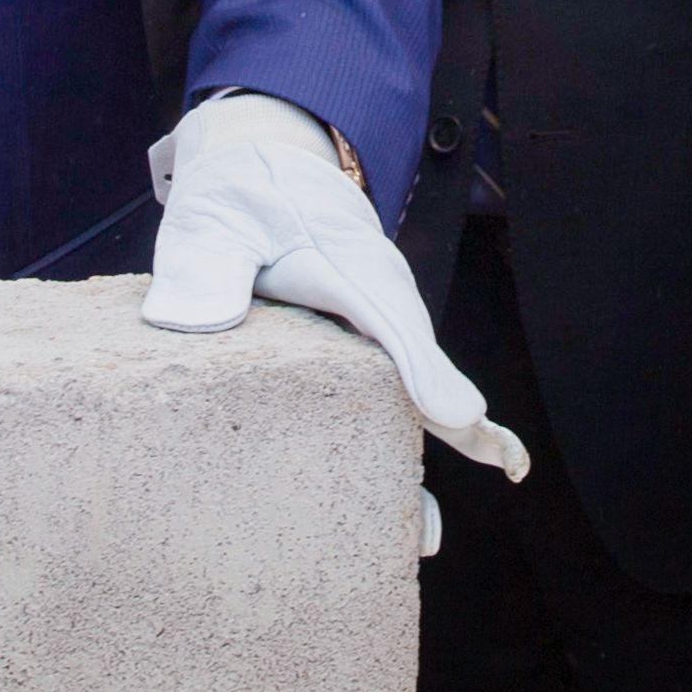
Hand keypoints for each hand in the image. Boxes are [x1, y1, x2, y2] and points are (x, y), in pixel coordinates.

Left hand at [142, 92, 525, 477]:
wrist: (272, 167)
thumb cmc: (244, 196)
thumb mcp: (214, 216)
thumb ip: (204, 263)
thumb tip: (188, 321)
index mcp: (348, 267)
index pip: (393, 321)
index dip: (426, 373)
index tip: (459, 418)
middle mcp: (381, 300)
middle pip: (426, 367)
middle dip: (461, 424)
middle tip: (503, 471)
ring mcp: (383, 324)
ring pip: (419, 389)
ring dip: (448, 440)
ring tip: (439, 524)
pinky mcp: (370, 343)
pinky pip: (402, 393)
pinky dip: (418, 438)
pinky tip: (414, 510)